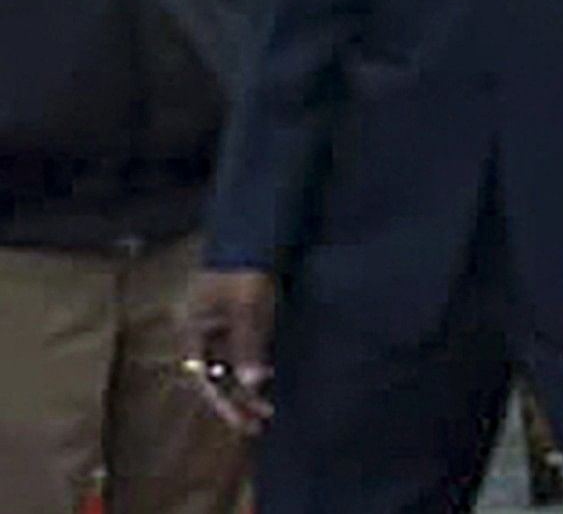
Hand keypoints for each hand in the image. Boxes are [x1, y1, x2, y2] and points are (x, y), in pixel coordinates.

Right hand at [180, 266, 277, 434]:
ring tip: (267, 411)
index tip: (242, 424)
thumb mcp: (246, 308)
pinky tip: (268, 383)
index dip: (223, 404)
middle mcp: (202, 335)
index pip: (205, 379)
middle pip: (216, 377)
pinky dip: (253, 370)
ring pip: (230, 368)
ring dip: (247, 389)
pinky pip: (242, 355)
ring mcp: (219, 329)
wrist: (254, 237)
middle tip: (259, 425)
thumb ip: (248, 343)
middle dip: (236, 402)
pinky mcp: (237, 323)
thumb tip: (254, 382)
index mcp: (193, 332)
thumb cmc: (244, 270)